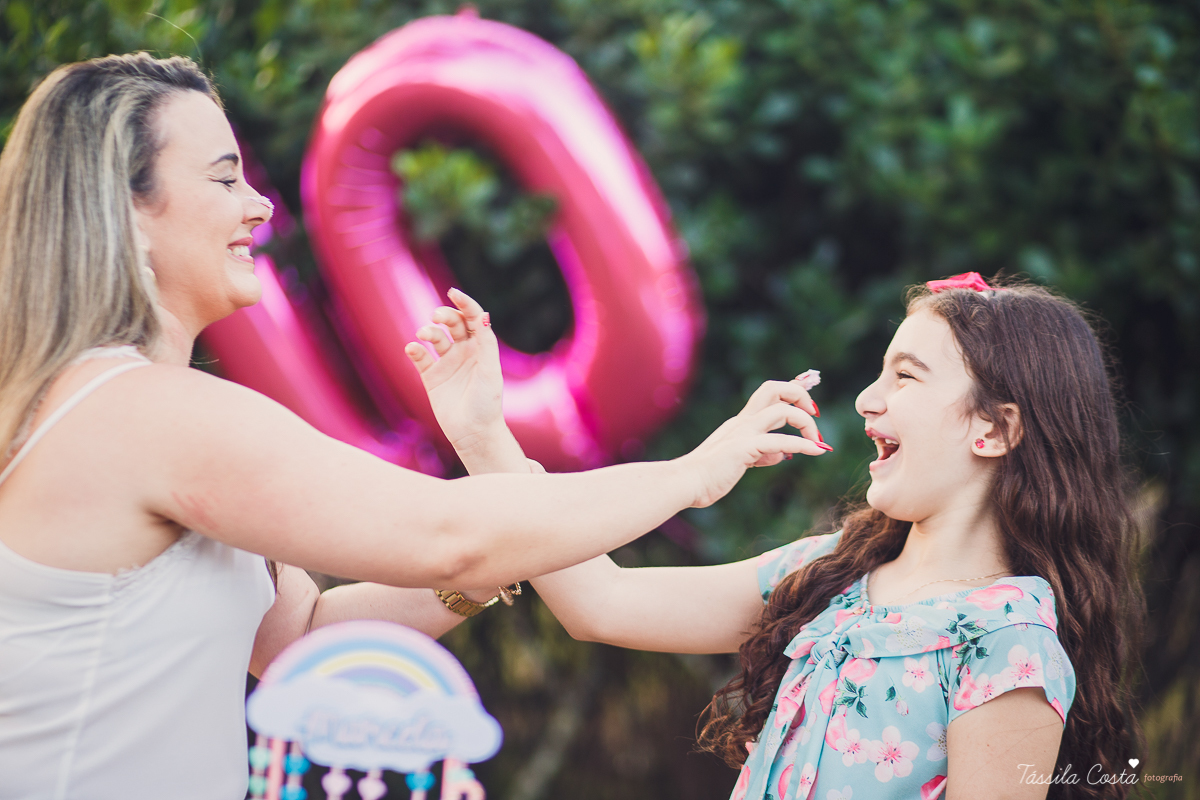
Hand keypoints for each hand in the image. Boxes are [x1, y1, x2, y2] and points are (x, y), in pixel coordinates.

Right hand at [404, 289, 505, 452]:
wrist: (473, 432)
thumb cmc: (487, 402)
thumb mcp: (489, 370)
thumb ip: (485, 342)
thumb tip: (482, 315)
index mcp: (481, 348)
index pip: (472, 318)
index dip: (464, 303)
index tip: (453, 293)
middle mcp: (464, 352)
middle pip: (452, 324)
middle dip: (443, 315)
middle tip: (435, 317)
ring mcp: (447, 363)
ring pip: (434, 338)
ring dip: (428, 331)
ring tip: (423, 334)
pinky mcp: (431, 377)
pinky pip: (420, 357)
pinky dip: (414, 350)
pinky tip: (412, 348)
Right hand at [678, 379, 827, 507]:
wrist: (685, 483)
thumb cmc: (708, 476)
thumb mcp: (741, 460)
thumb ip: (762, 454)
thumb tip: (783, 454)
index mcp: (741, 423)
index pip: (769, 394)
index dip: (792, 390)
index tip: (811, 400)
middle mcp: (742, 422)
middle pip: (773, 388)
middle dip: (799, 394)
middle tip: (814, 413)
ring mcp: (742, 433)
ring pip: (781, 410)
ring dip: (806, 422)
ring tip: (818, 441)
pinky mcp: (743, 448)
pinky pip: (779, 441)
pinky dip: (802, 444)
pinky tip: (816, 451)